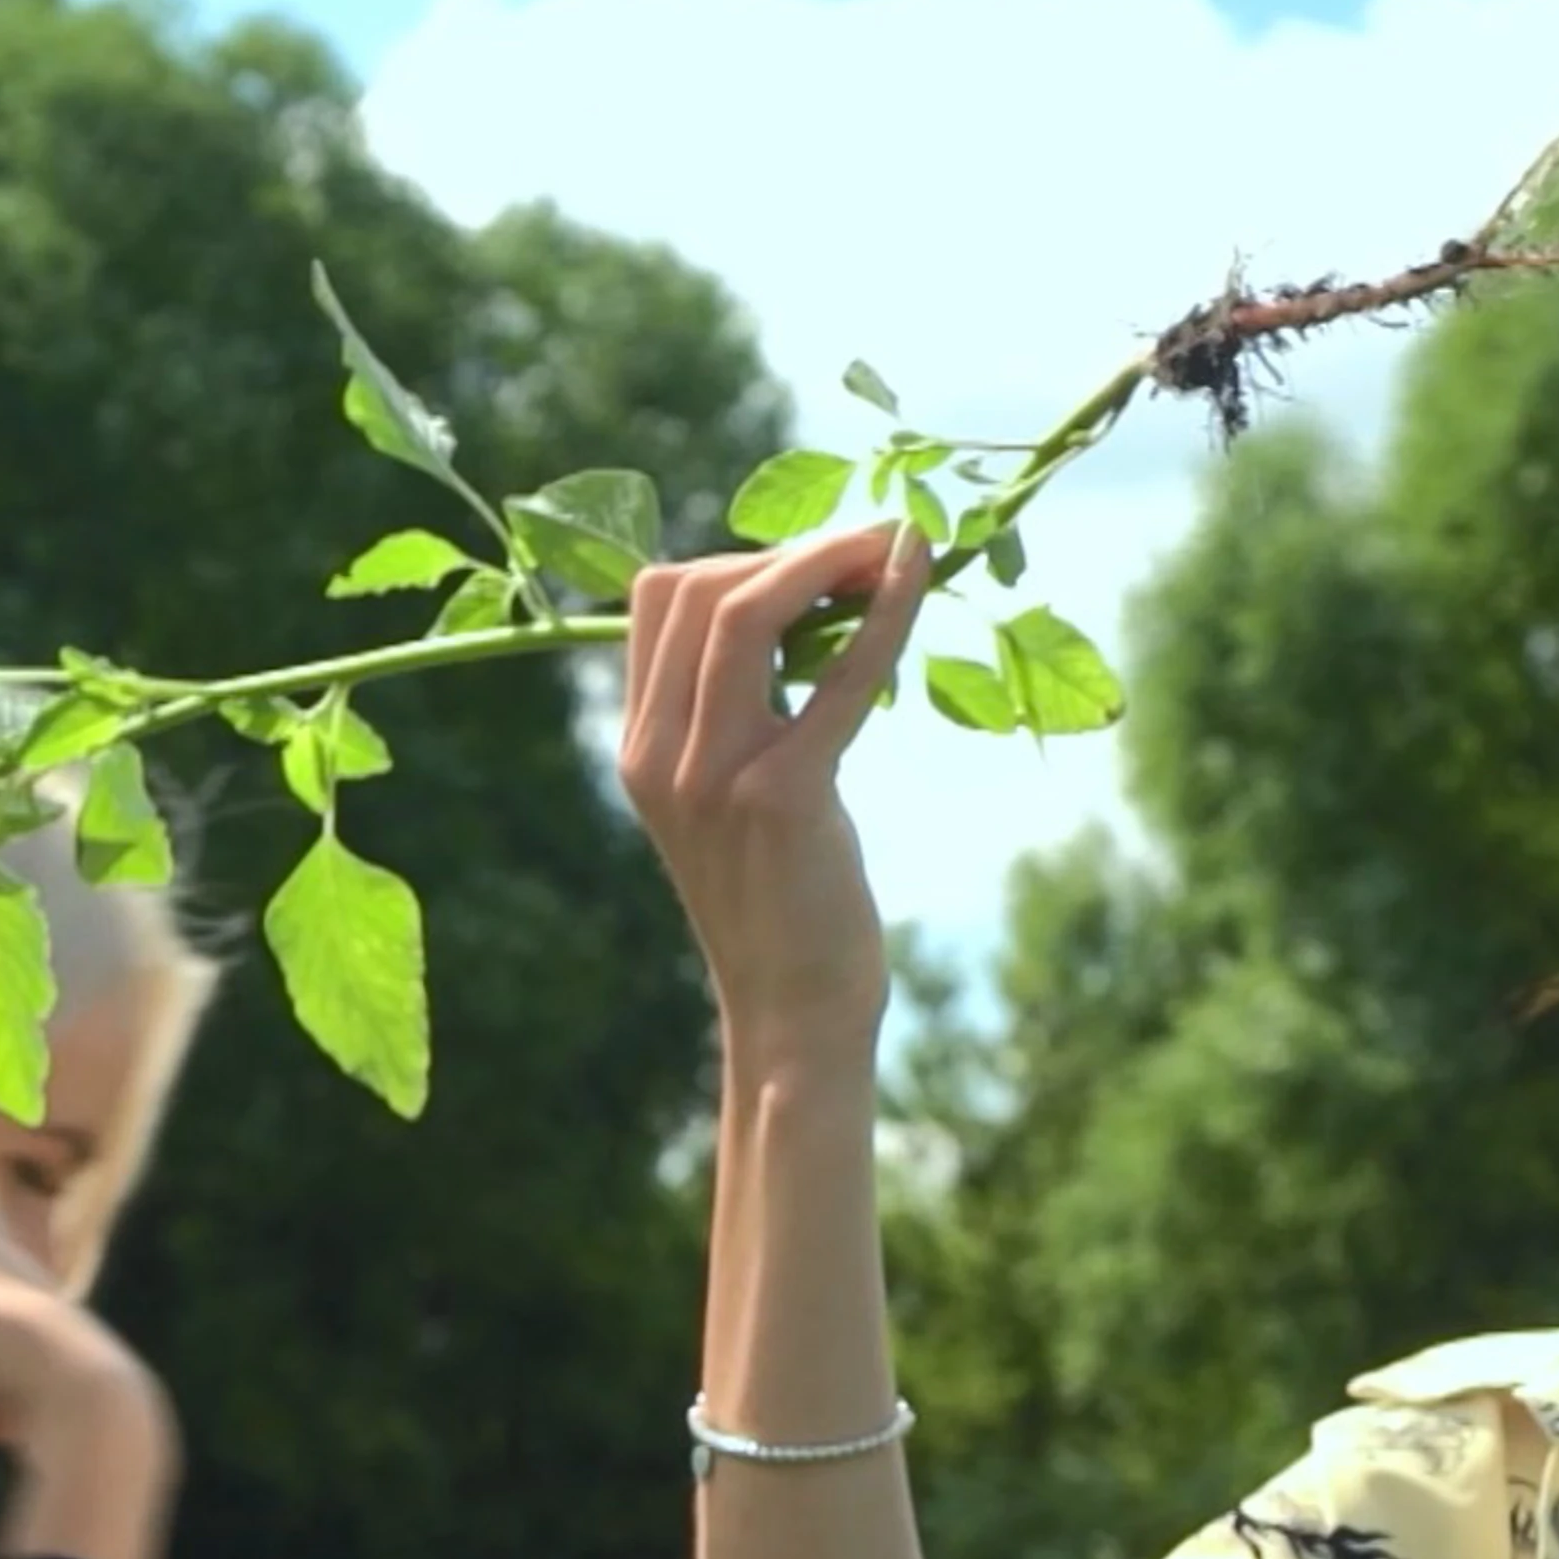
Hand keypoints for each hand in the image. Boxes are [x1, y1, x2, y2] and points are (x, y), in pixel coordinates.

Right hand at [616, 519, 935, 1046]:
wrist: (794, 1014)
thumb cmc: (783, 901)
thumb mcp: (731, 799)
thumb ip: (738, 716)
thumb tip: (804, 614)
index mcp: (640, 749)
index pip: (657, 600)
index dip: (742, 557)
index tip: (819, 563)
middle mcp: (660, 756)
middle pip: (695, 590)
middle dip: (788, 551)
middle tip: (869, 544)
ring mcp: (713, 777)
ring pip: (745, 614)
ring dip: (827, 562)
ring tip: (892, 547)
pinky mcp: (784, 799)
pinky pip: (837, 678)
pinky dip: (884, 614)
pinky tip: (917, 572)